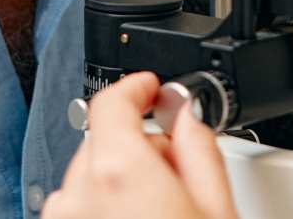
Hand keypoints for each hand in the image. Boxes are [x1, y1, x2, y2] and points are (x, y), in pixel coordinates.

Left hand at [44, 73, 238, 218]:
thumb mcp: (216, 208)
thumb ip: (200, 149)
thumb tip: (192, 114)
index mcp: (119, 172)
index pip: (112, 101)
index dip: (137, 87)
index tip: (152, 89)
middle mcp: (79, 195)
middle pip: (105, 140)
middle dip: (140, 144)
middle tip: (177, 170)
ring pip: (90, 175)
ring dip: (119, 178)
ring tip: (160, 208)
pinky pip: (75, 206)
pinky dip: (101, 204)